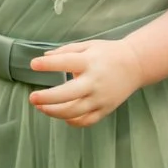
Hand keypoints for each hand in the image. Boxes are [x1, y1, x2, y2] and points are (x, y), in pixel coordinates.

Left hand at [27, 39, 145, 127]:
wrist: (136, 64)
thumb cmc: (107, 54)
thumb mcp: (88, 46)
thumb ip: (65, 51)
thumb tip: (43, 58)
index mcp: (90, 62)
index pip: (66, 62)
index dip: (48, 65)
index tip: (33, 64)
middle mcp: (95, 81)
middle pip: (68, 94)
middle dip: (47, 98)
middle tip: (32, 98)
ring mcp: (101, 98)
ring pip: (74, 111)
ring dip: (54, 112)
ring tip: (40, 107)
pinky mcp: (106, 109)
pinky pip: (86, 121)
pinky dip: (72, 121)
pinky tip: (62, 116)